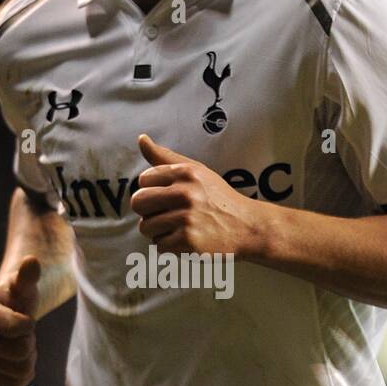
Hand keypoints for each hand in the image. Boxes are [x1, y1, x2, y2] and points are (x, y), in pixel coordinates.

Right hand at [0, 255, 40, 385]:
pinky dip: (26, 373)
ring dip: (29, 357)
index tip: (23, 316)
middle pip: (20, 353)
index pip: (18, 328)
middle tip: (22, 332)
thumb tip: (32, 261)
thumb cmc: (18, 297)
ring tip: (20, 342)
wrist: (10, 315)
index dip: (30, 323)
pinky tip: (18, 359)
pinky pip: (16, 383)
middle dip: (30, 341)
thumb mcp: (25, 285)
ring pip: (21, 370)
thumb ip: (28, 276)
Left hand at [130, 134, 255, 255]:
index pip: (143, 180)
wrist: (248, 227)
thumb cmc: (218, 198)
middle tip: (166, 215)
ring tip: (178, 228)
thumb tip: (141, 139)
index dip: (151, 191)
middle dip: (147, 211)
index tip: (167, 197)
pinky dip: (170, 246)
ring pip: (146, 227)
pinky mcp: (188, 240)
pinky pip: (159, 245)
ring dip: (158, 231)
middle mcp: (185, 193)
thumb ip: (165, 157)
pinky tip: (186, 240)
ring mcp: (186, 217)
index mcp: (185, 173)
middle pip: (138, 203)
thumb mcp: (197, 171)